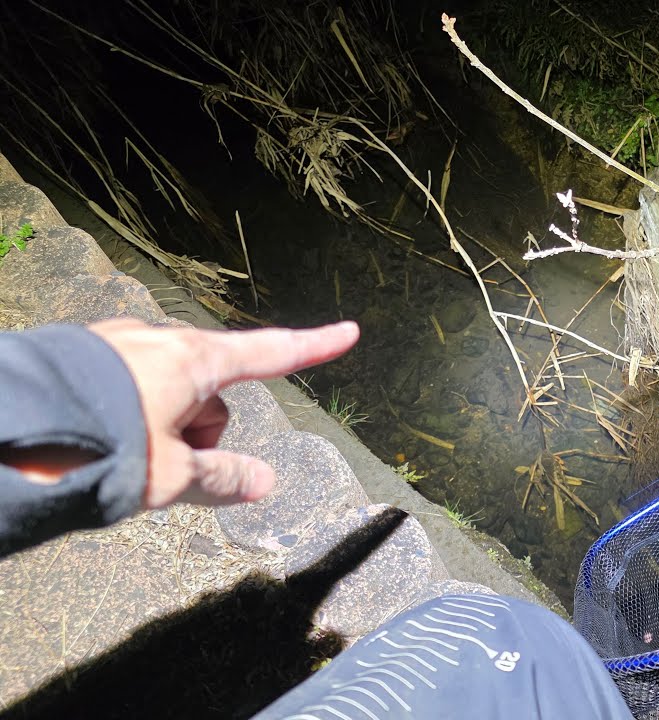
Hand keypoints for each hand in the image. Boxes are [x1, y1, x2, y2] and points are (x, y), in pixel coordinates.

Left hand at [85, 318, 359, 507]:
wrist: (5, 430)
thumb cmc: (97, 449)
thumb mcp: (170, 477)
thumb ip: (222, 478)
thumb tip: (264, 482)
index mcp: (193, 361)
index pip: (271, 354)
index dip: (314, 348)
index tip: (347, 332)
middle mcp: (158, 340)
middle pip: (210, 387)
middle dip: (202, 427)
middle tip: (169, 468)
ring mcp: (115, 342)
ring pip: (165, 387)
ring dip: (160, 423)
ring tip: (120, 456)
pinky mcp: (80, 353)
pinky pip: (125, 383)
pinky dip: (125, 413)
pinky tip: (94, 437)